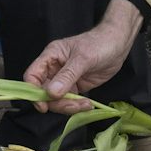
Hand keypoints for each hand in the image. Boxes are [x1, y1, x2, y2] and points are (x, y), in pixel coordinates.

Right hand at [21, 0, 145, 112]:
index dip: (33, 91)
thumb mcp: (83, 59)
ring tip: (86, 104)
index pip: (32, 75)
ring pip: (57, 100)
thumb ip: (67, 76)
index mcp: (50, 57)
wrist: (118, 44)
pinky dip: (77, 106)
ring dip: (69, 106)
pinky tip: (88, 104)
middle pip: (44, 92)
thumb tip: (51, 93)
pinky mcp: (76, 87)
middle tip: (73, 105)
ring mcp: (65, 79)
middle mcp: (54, 69)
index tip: (43, 105)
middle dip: (56, 102)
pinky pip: (70, 101)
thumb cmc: (99, 43)